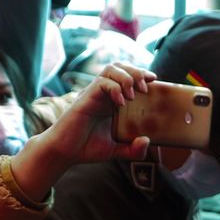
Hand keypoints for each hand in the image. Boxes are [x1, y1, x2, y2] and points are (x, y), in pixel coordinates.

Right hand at [10, 62, 154, 200]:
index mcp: (111, 101)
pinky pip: (101, 83)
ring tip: (132, 96)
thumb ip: (134, 149)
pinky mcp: (85, 99)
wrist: (65, 153)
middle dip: (136, 72)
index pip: (127, 77)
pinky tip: (120, 103)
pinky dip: (114, 88)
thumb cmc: (87, 148)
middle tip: (145, 88)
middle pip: (119, 67)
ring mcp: (94, 94)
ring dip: (126, 78)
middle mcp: (103, 94)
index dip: (141, 75)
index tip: (154, 80)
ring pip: (110, 69)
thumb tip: (147, 141)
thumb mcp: (117, 151)